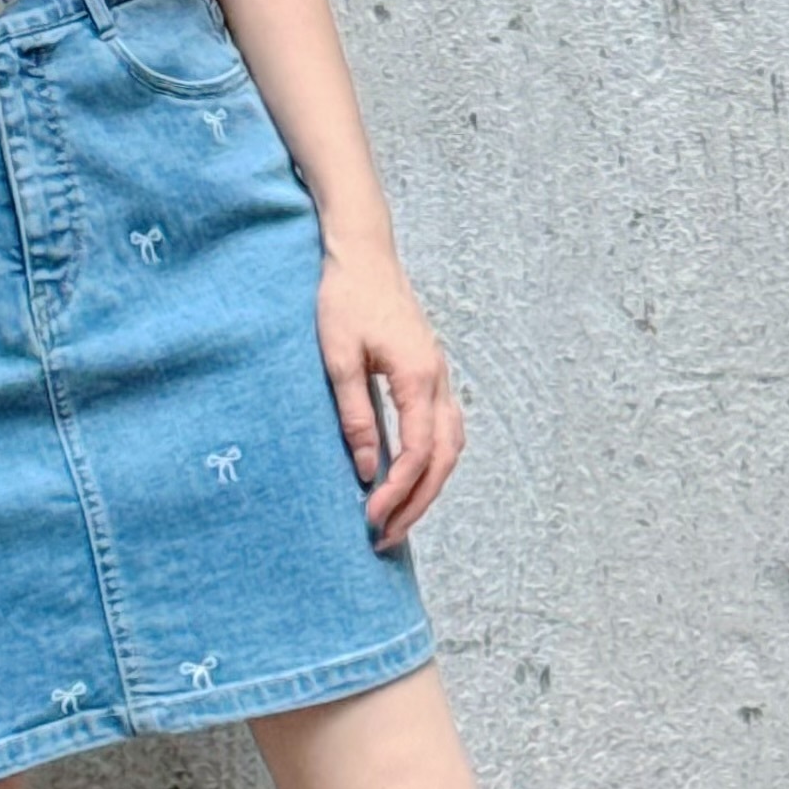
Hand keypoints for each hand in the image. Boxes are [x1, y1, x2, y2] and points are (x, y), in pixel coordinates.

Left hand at [318, 241, 464, 551]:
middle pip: (442, 459)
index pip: (416, 453)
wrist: (363, 253)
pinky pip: (445, 429)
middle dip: (417, 503)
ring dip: (429, 486)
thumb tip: (364, 468)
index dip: (395, 492)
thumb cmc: (345, 298)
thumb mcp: (337, 358)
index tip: (369, 518)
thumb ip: (354, 415)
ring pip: (451, 447)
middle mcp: (437, 380)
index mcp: (417, 377)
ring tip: (399, 516)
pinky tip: (410, 476)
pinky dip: (433, 460)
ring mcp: (439, 376)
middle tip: (385, 536)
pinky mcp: (430, 373)